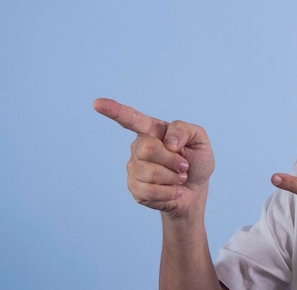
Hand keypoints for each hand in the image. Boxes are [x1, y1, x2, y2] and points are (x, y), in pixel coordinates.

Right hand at [93, 98, 214, 217]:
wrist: (196, 189)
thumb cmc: (196, 160)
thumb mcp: (199, 139)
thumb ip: (184, 131)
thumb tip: (167, 142)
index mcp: (153, 130)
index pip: (131, 118)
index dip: (114, 111)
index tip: (97, 103)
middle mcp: (139, 147)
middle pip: (148, 148)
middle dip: (172, 160)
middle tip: (184, 166)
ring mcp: (134, 168)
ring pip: (150, 172)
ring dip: (173, 178)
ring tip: (180, 178)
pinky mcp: (134, 188)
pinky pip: (150, 191)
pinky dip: (169, 192)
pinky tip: (174, 190)